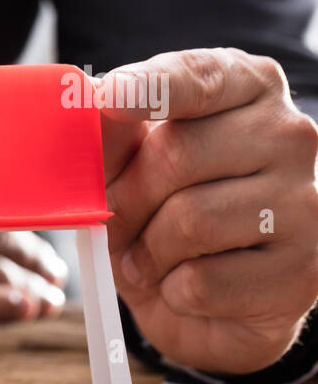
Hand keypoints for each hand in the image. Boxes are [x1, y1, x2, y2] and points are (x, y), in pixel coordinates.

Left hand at [99, 48, 317, 372]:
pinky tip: (187, 288)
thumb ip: (111, 136)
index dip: (151, 88)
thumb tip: (87, 98)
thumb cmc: (162, 220)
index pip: (200, 77)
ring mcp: (306, 201)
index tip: (109, 96)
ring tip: (151, 259)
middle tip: (120, 222)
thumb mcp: (126, 173)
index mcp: (248, 90)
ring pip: (191, 221)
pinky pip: (202, 281)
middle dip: (128, 199)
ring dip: (147, 252)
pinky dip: (173, 292)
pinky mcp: (302, 270)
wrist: (205, 305)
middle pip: (178, 155)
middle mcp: (290, 135)